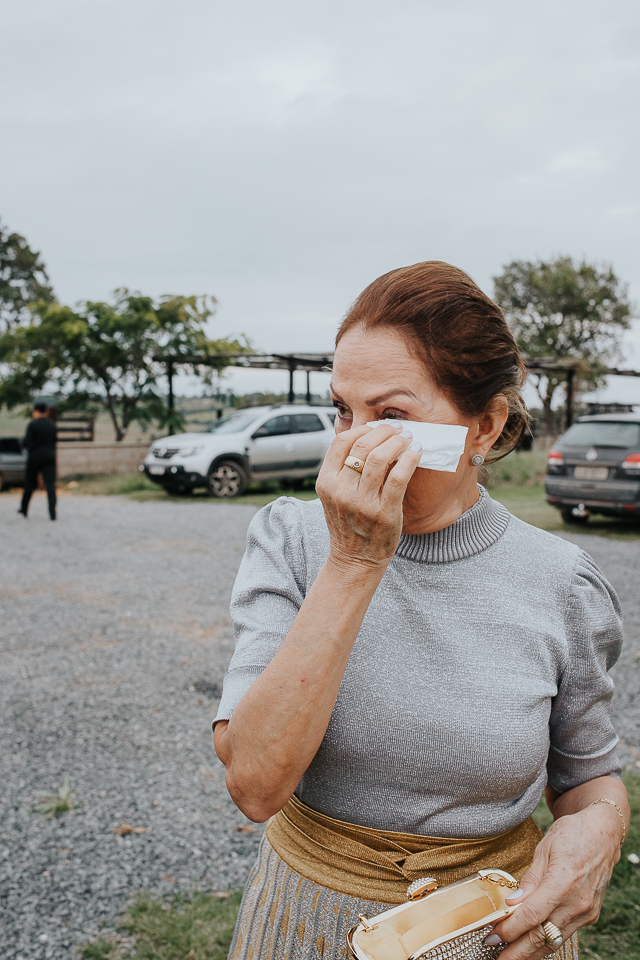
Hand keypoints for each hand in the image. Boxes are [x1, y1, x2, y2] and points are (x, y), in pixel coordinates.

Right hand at [316, 423, 421, 568]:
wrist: (355, 560)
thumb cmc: (348, 524)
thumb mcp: (334, 495)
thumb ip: (343, 470)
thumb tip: (369, 438)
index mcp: (326, 483)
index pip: (341, 442)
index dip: (362, 429)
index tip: (377, 427)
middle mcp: (341, 491)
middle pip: (362, 446)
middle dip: (383, 431)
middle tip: (397, 429)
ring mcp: (362, 503)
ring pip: (380, 458)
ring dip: (398, 442)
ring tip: (407, 438)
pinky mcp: (384, 512)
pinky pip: (398, 477)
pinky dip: (410, 459)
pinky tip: (416, 452)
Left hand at [488, 805, 621, 957]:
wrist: (603, 834)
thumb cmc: (571, 835)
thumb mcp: (544, 849)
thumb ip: (529, 879)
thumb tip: (511, 902)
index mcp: (562, 883)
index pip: (531, 915)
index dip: (511, 930)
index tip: (493, 937)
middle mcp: (576, 903)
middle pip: (542, 936)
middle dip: (518, 952)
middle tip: (498, 959)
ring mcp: (585, 912)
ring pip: (554, 940)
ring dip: (532, 952)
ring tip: (510, 956)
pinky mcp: (590, 915)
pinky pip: (565, 934)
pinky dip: (547, 941)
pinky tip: (532, 944)